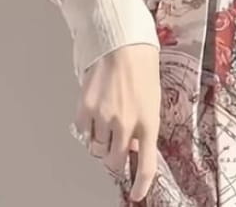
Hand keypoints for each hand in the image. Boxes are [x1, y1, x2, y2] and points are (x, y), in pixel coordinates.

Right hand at [74, 43, 159, 202]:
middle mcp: (126, 124)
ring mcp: (104, 118)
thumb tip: (133, 146)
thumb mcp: (152, 99)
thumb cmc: (142, 67)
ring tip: (107, 119)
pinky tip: (96, 110)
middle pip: (114, 161)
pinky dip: (88, 127)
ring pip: (96, 149)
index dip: (140, 184)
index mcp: (149, 122)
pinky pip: (83, 132)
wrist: (123, 43)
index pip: (146, 165)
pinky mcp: (85, 109)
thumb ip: (143, 125)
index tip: (137, 194)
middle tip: (116, 144)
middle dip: (115, 157)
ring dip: (101, 142)